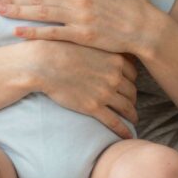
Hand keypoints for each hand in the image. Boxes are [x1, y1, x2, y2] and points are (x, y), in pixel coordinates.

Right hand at [22, 41, 139, 138]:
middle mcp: (115, 76)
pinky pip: (114, 122)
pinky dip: (123, 130)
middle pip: (131, 91)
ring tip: (132, 120)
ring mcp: (105, 92)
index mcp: (115, 59)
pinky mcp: (93, 107)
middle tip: (131, 104)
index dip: (131, 82)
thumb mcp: (88, 42)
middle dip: (132, 99)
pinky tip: (127, 136)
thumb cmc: (62, 49)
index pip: (133, 74)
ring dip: (132, 115)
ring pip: (126, 107)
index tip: (128, 87)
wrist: (43, 63)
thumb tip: (107, 46)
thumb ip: (102, 47)